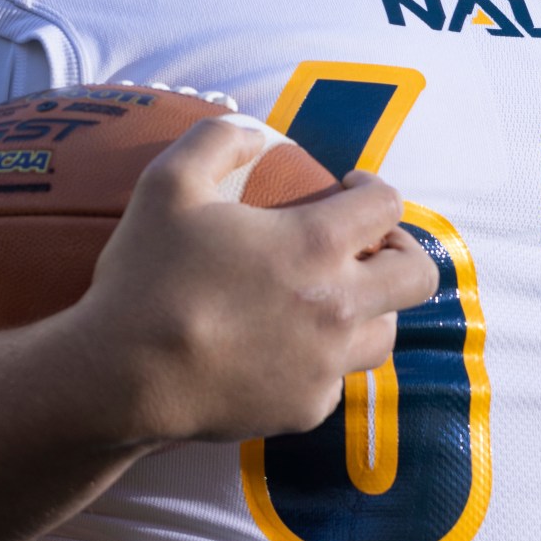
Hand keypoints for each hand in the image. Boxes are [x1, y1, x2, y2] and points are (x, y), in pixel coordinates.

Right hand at [59, 115, 437, 444]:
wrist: (123, 377)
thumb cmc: (146, 276)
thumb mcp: (166, 183)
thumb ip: (216, 139)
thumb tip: (253, 131)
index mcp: (315, 245)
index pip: (386, 205)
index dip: (374, 186)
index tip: (349, 187)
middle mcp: (338, 306)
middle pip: (417, 277)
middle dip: (402, 251)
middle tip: (366, 245)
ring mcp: (326, 364)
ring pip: (385, 333)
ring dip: (370, 308)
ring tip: (332, 298)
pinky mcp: (305, 409)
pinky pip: (335, 379)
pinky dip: (322, 359)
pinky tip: (284, 348)